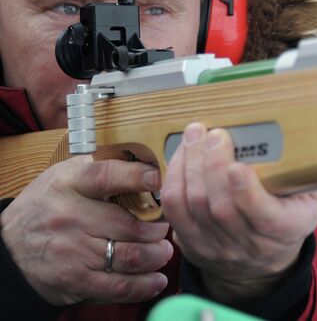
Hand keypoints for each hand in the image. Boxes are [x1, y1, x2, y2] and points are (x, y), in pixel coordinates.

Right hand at [0, 156, 172, 305]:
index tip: (158, 178)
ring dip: (156, 257)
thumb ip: (102, 168)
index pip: (106, 176)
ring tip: (163, 252)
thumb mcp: (65, 176)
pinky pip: (117, 287)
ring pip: (130, 257)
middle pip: (130, 226)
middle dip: (159, 231)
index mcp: (70, 184)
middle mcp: (70, 217)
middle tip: (166, 231)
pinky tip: (156, 280)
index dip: (136, 176)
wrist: (8, 247)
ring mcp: (72, 251)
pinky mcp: (73, 280)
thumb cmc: (48, 205)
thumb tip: (148, 163)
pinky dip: (143, 286)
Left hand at [162, 123, 316, 302]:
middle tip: (213, 134)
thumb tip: (308, 129)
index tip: (237, 165)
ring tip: (194, 135)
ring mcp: (217, 249)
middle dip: (212, 165)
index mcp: (285, 230)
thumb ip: (310, 171)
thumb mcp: (310, 199)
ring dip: (189, 166)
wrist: (262, 264)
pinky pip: (174, 212)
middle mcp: (249, 245)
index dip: (246, 192)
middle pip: (221, 208)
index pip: (263, 217)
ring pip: (193, 207)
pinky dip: (174, 179)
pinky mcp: (192, 245)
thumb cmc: (288, 216)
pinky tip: (181, 155)